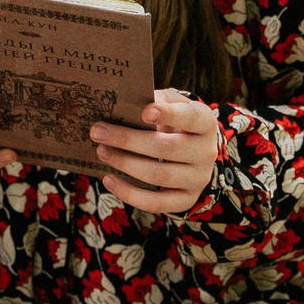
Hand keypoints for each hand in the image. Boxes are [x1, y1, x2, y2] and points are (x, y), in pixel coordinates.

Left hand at [91, 89, 219, 213]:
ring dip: (125, 164)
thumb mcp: (172, 105)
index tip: (144, 112)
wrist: (194, 153)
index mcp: (204, 122)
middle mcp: (205, 152)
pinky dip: (129, 193)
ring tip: (101, 151)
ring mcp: (197, 179)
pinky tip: (109, 179)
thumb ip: (155, 101)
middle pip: (166, 148)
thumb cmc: (176, 123)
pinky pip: (156, 202)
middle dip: (128, 140)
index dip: (168, 114)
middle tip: (98, 132)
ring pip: (159, 175)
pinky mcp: (185, 199)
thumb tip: (124, 102)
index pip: (190, 118)